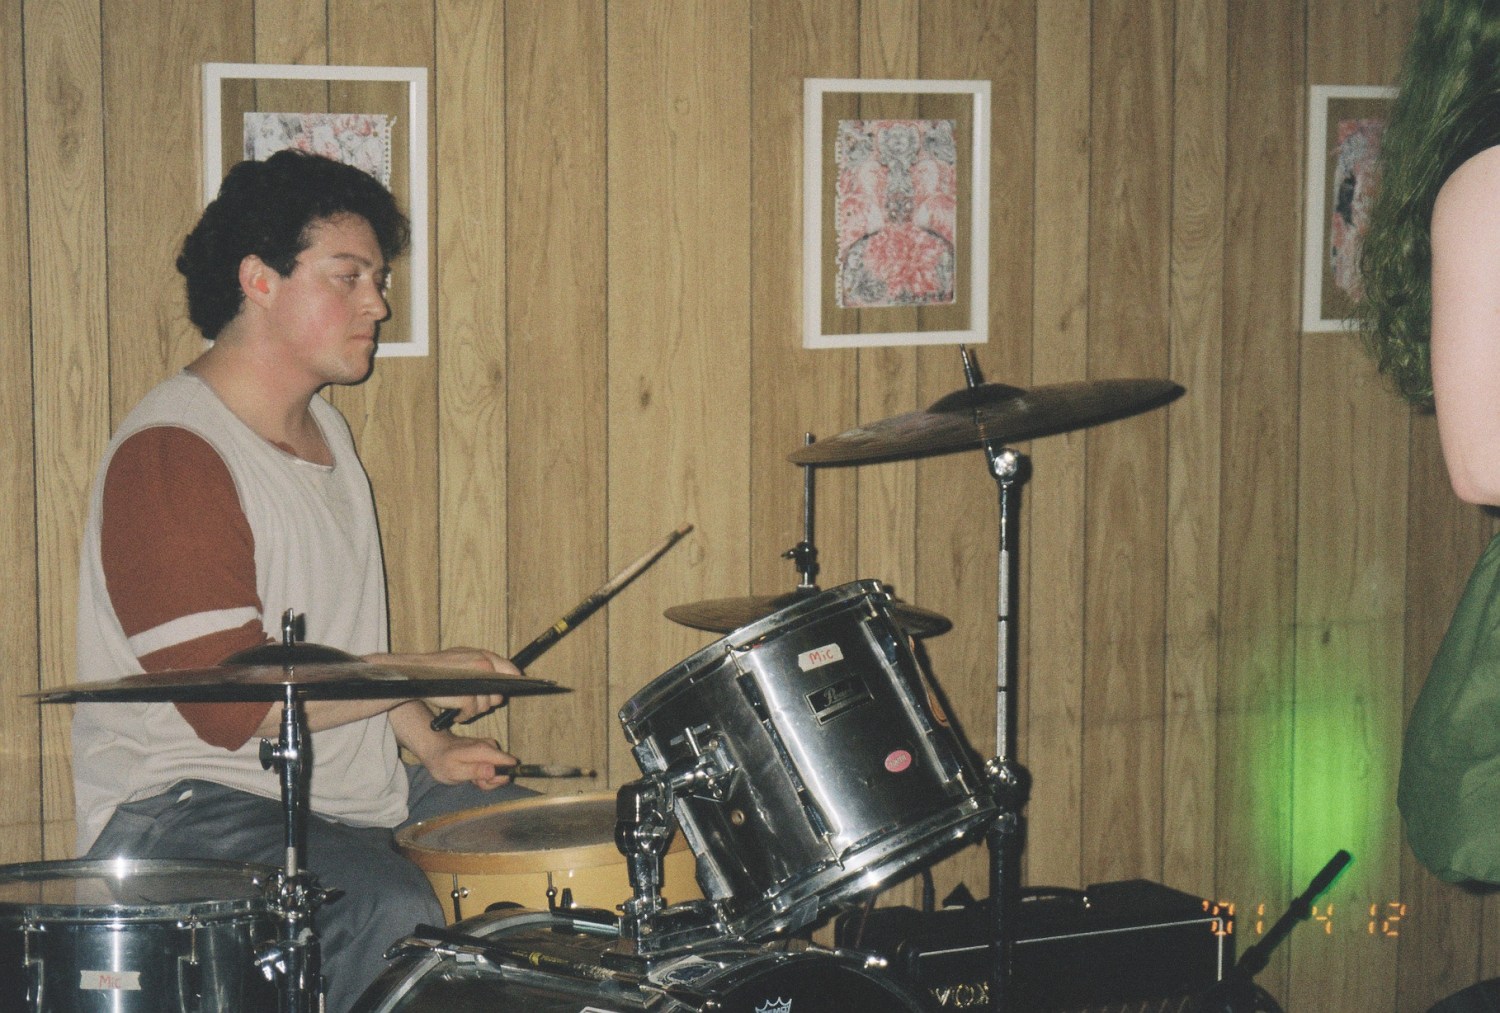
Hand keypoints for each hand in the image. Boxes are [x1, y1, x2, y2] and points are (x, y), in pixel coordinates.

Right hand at [372, 646, 519, 721]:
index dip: (511, 683)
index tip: (505, 692)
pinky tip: (453, 710)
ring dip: (472, 710)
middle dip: (486, 701)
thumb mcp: (462, 657)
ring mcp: (475, 682)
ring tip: (458, 703)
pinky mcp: (466, 696)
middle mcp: (483, 666)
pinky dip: (463, 715)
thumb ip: (482, 665)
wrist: (415, 674)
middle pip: (498, 694)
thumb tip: (503, 680)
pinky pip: (471, 712)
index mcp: (483, 656)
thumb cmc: (437, 668)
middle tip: (471, 701)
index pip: (510, 670)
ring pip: (485, 706)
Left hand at [419, 733, 518, 789]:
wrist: (435, 748)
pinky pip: (493, 767)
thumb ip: (475, 771)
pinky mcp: (489, 750)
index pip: (510, 763)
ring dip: (485, 778)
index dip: (499, 777)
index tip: (484, 781)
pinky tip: (471, 773)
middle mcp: (491, 746)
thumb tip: (494, 771)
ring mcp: (490, 747)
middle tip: (473, 780)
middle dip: (490, 780)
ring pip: (499, 770)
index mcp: (485, 750)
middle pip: (505, 769)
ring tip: (469, 776)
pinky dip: (483, 774)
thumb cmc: (442, 761)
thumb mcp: (455, 771)